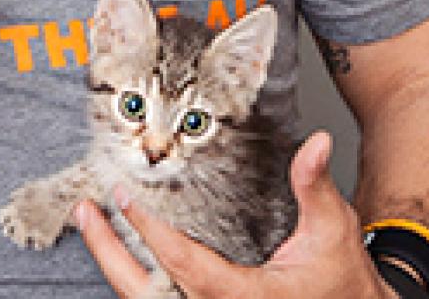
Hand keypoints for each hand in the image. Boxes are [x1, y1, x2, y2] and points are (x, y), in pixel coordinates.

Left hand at [76, 131, 394, 298]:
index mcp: (246, 298)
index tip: (126, 199)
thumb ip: (314, 186)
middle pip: (145, 293)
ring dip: (113, 263)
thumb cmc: (340, 282)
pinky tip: (118, 251)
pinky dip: (134, 279)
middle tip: (87, 212)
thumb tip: (315, 145)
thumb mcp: (332, 231)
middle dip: (109, 252)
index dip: (152, 233)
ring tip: (91, 223)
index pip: (185, 266)